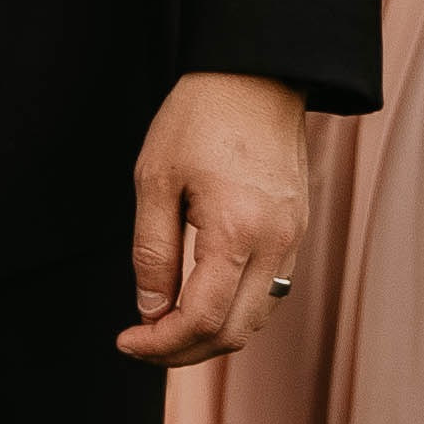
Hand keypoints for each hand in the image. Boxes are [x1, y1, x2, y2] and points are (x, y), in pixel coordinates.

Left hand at [119, 70, 313, 364]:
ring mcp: (293, 239)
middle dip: (184, 350)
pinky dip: (235, 310)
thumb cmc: (199, 117)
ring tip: (166, 325)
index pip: (202, 319)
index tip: (127, 341)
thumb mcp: (156, 180)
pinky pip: (270, 292)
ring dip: (211, 334)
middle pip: (234, 332)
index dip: (161, 344)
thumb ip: (153, 253)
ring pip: (256, 319)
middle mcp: (275, 244)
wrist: (256, 74)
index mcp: (238, 232)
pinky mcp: (296, 230)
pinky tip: (200, 298)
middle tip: (142, 341)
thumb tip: (151, 311)